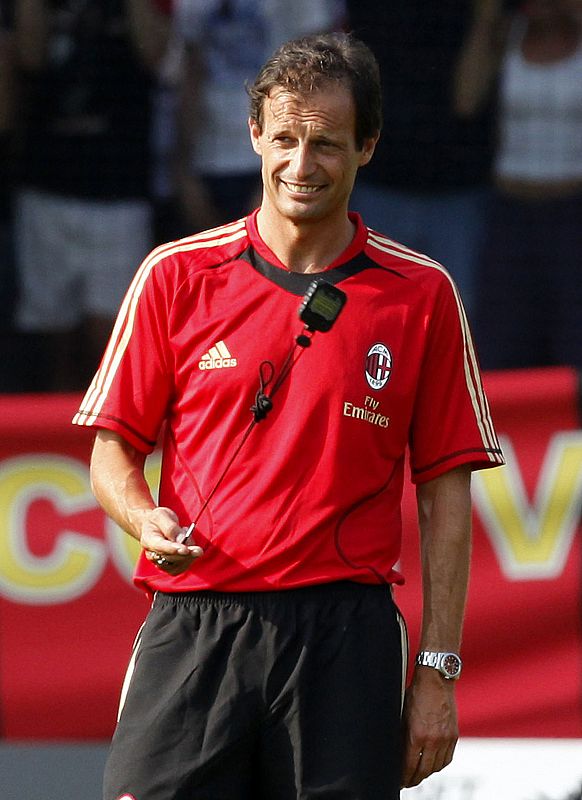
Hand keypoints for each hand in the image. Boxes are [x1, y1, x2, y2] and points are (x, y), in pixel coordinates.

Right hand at [140, 507, 203, 575]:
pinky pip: (182, 566)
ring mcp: (160, 562)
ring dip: (190, 554)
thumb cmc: (157, 519)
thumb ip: (171, 527)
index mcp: (148, 540)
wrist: (152, 526)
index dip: (173, 549)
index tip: (185, 550)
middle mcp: (153, 554)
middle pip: (171, 559)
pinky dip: (190, 557)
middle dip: (187, 554)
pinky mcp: (169, 566)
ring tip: (187, 536)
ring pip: (178, 564)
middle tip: (199, 549)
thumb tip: (181, 539)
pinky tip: (188, 546)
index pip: (160, 547)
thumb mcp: (162, 515)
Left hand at [401, 668, 458, 787]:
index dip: (404, 777)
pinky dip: (440, 764)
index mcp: (417, 734)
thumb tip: (399, 752)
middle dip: (415, 779)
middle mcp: (433, 739)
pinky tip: (433, 764)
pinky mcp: (454, 735)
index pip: (410, 765)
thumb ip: (403, 734)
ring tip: (419, 774)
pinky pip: (447, 758)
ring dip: (427, 773)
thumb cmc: (417, 692)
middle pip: (424, 770)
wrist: (437, 679)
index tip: (400, 781)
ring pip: (437, 767)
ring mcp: (446, 738)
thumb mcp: (404, 713)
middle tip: (408, 782)